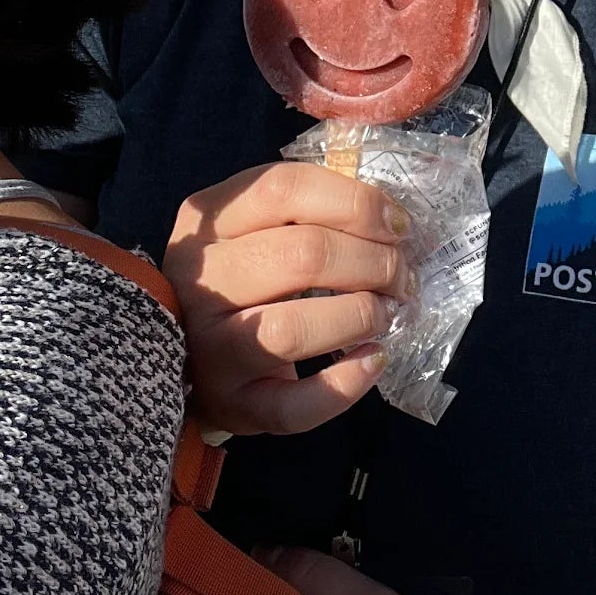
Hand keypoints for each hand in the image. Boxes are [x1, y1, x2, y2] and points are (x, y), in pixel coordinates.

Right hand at [166, 163, 414, 434]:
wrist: (193, 357)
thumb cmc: (245, 280)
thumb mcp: (259, 228)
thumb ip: (311, 212)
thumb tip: (392, 218)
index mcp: (207, 223)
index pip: (283, 189)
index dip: (355, 203)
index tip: (399, 225)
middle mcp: (200, 282)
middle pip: (301, 255)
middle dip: (373, 263)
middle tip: (401, 277)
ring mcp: (210, 348)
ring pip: (293, 327)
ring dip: (360, 315)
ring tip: (387, 314)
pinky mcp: (233, 404)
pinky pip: (295, 404)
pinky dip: (347, 383)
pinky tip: (373, 359)